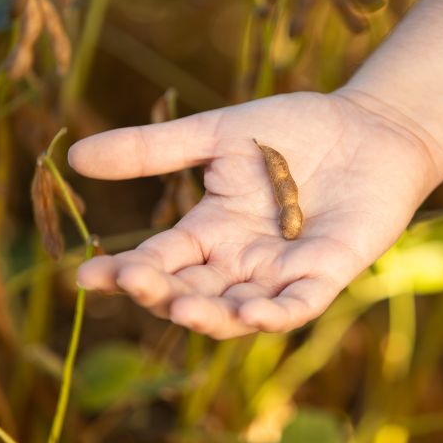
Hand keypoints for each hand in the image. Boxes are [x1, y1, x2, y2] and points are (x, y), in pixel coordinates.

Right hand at [68, 90, 438, 338]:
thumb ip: (154, 150)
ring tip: (183, 308)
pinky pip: (298, 305)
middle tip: (135, 282)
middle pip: (193, 291)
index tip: (85, 276)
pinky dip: (276, 315)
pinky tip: (252, 316)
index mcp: (212, 230)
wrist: (367, 126)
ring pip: (238, 310)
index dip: (125, 272)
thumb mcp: (217, 134)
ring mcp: (283, 271)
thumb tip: (75, 156)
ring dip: (211, 315)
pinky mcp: (326, 273)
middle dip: (163, 293)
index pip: (161, 259)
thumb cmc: (295, 129)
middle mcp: (241, 260)